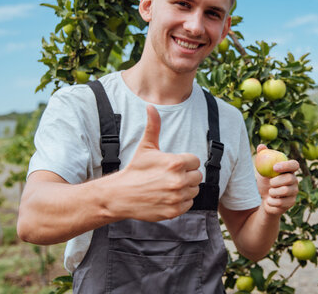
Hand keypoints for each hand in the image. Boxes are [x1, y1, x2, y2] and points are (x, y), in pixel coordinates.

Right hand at [107, 105, 202, 221]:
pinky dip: (181, 201)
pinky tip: (168, 197)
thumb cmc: (135, 169)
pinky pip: (189, 204)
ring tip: (168, 186)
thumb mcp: (146, 146)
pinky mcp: (174, 211)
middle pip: (197, 176)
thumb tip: (151, 106)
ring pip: (194, 190)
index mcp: (176, 163)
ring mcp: (177, 197)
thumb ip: (153, 126)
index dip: (185, 162)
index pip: (195, 161)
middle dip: (186, 175)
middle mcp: (179, 181)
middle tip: (170, 176)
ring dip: (185, 189)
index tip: (173, 165)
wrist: (120, 195)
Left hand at [255, 144, 298, 215]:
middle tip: (270, 183)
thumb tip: (261, 146)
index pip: (294, 164)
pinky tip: (270, 201)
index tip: (274, 167)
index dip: (286, 165)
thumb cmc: (265, 182)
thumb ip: (262, 157)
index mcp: (289, 170)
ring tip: (270, 192)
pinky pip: (281, 203)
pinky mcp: (291, 202)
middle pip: (290, 178)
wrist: (265, 200)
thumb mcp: (262, 170)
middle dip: (277, 181)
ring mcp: (294, 192)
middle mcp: (295, 180)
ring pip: (285, 191)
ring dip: (272, 192)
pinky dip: (271, 202)